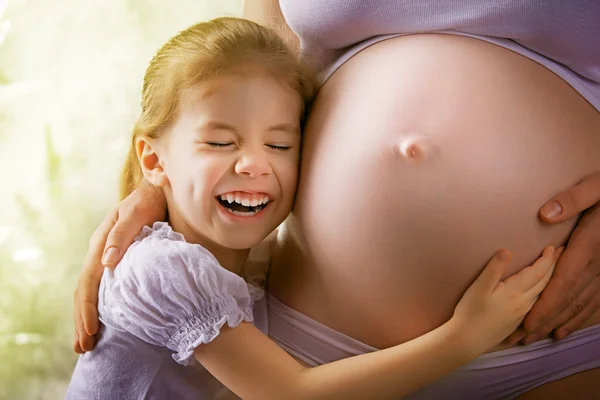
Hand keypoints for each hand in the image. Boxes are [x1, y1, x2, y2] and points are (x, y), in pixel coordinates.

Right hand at [73, 181, 165, 352]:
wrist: (158, 189)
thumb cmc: (148, 201)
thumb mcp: (135, 214)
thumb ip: (121, 235)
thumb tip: (106, 263)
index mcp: (100, 244)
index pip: (88, 282)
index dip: (88, 309)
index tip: (91, 331)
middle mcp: (100, 252)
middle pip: (85, 292)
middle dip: (83, 321)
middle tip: (84, 348)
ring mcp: (107, 257)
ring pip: (91, 292)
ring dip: (87, 318)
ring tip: (87, 343)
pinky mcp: (119, 260)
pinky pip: (104, 287)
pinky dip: (99, 306)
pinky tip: (103, 321)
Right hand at [453, 247, 557, 353]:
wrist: (468, 340)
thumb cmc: (471, 312)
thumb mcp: (479, 287)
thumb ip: (494, 269)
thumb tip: (507, 250)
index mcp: (516, 292)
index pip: (537, 272)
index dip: (546, 259)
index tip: (551, 247)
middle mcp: (524, 303)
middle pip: (544, 282)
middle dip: (553, 266)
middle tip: (560, 253)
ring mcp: (522, 314)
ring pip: (542, 293)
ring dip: (549, 279)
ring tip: (552, 269)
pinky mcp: (518, 322)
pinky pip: (537, 303)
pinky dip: (543, 292)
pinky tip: (539, 292)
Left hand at [519, 172, 599, 344]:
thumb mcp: (596, 187)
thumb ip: (573, 200)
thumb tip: (545, 215)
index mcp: (589, 245)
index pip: (563, 282)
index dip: (546, 305)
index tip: (528, 322)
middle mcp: (599, 263)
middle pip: (568, 299)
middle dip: (544, 321)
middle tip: (521, 339)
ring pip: (582, 304)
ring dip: (558, 323)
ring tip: (537, 338)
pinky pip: (595, 301)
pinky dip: (579, 317)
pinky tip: (564, 330)